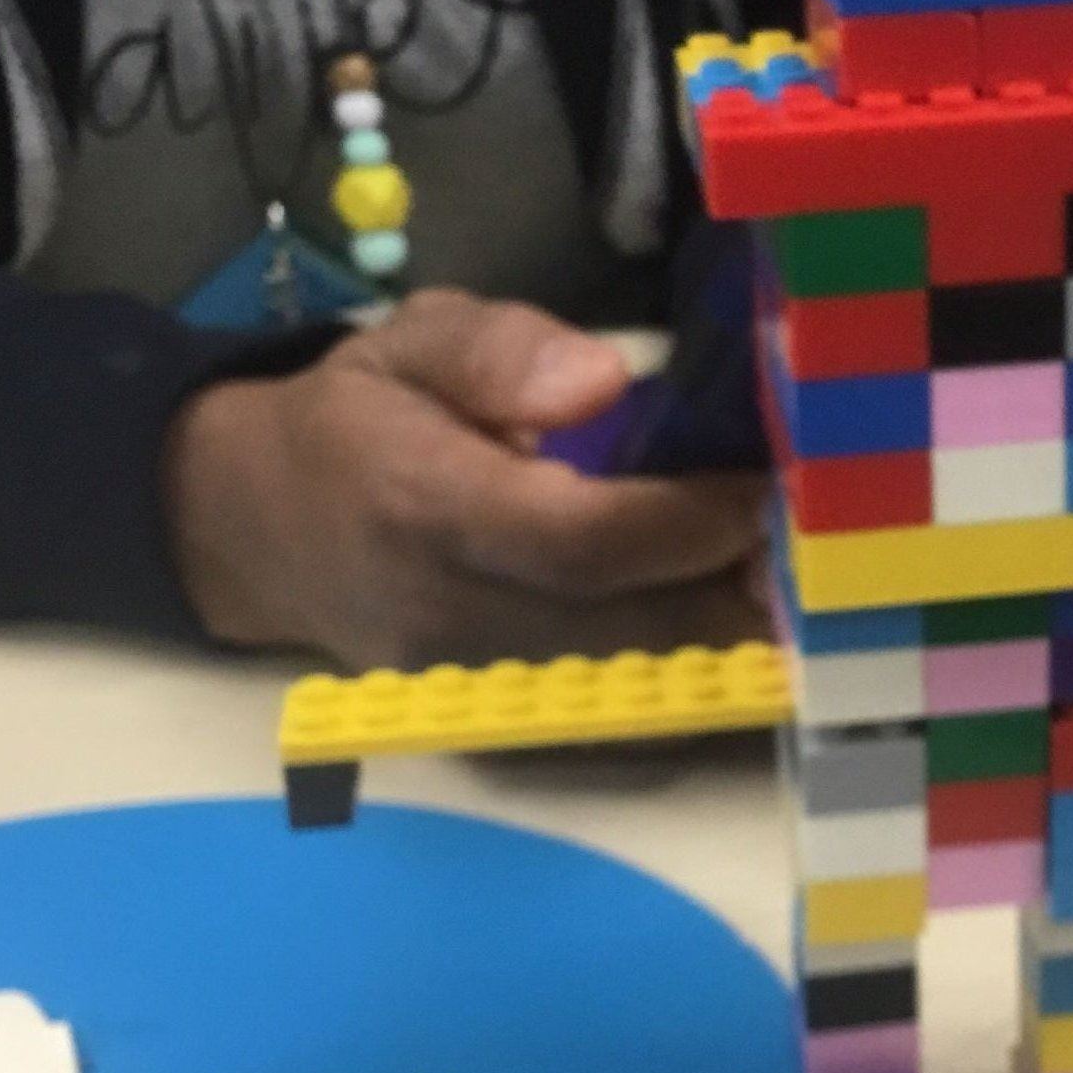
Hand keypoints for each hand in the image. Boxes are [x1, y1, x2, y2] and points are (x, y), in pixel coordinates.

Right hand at [164, 288, 768, 669]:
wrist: (260, 532)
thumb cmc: (360, 420)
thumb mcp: (411, 340)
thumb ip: (501, 350)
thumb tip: (601, 381)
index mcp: (423, 505)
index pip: (579, 540)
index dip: (688, 523)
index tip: (764, 488)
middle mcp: (445, 615)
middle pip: (627, 632)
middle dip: (736, 595)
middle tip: (812, 548)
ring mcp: (466, 688)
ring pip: (633, 692)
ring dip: (726, 648)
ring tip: (789, 587)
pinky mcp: (488, 732)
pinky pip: (612, 726)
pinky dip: (689, 688)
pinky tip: (734, 636)